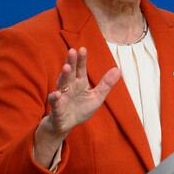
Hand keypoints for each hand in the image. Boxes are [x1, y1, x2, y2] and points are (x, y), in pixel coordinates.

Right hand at [34, 47, 119, 167]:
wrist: (66, 125)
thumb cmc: (81, 108)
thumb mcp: (97, 96)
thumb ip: (106, 84)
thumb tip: (118, 69)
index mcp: (79, 82)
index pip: (80, 69)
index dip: (81, 59)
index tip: (82, 48)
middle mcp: (69, 87)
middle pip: (70, 72)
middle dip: (71, 62)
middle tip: (72, 51)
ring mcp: (62, 96)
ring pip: (62, 84)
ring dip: (64, 76)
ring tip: (66, 67)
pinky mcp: (57, 108)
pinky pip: (55, 102)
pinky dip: (55, 98)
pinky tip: (57, 94)